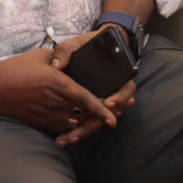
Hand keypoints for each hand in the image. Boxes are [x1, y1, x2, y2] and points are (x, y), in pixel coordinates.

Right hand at [0, 40, 116, 137]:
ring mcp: (46, 115)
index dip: (102, 109)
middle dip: (100, 118)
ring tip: (100, 121)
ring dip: (87, 125)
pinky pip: (62, 129)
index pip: (85, 98)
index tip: (114, 118)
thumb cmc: (13, 69)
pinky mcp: (40, 123)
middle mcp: (54, 102)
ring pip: (75, 126)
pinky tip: (79, 126)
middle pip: (84, 116)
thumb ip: (61, 58)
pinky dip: (72, 129)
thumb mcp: (40, 56)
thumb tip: (73, 60)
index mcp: (57, 82)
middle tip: (114, 116)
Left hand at [48, 28, 135, 145]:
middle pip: (112, 113)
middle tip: (79, 133)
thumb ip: (67, 50)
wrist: (84, 51)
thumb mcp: (76, 43)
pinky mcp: (90, 108)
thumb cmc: (85, 46)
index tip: (108, 104)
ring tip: (69, 139)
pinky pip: (88, 121)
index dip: (120, 99)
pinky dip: (77, 129)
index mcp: (118, 77)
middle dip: (95, 124)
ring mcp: (102, 102)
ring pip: (99, 121)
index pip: (126, 91)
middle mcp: (112, 93)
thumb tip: (57, 65)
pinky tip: (64, 137)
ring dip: (85, 131)